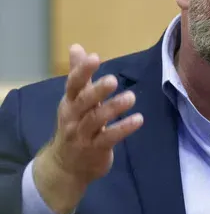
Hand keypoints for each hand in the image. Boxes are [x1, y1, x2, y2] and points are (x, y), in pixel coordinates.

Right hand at [33, 44, 143, 213]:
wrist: (66, 167)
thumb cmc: (75, 126)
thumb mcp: (74, 101)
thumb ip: (79, 75)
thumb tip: (77, 46)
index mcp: (69, 103)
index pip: (73, 84)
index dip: (82, 71)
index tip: (94, 57)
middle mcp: (73, 117)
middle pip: (84, 102)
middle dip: (97, 90)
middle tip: (113, 79)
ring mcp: (83, 135)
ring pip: (97, 120)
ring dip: (114, 108)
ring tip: (131, 97)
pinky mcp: (96, 149)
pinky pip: (110, 137)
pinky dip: (124, 128)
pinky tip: (139, 119)